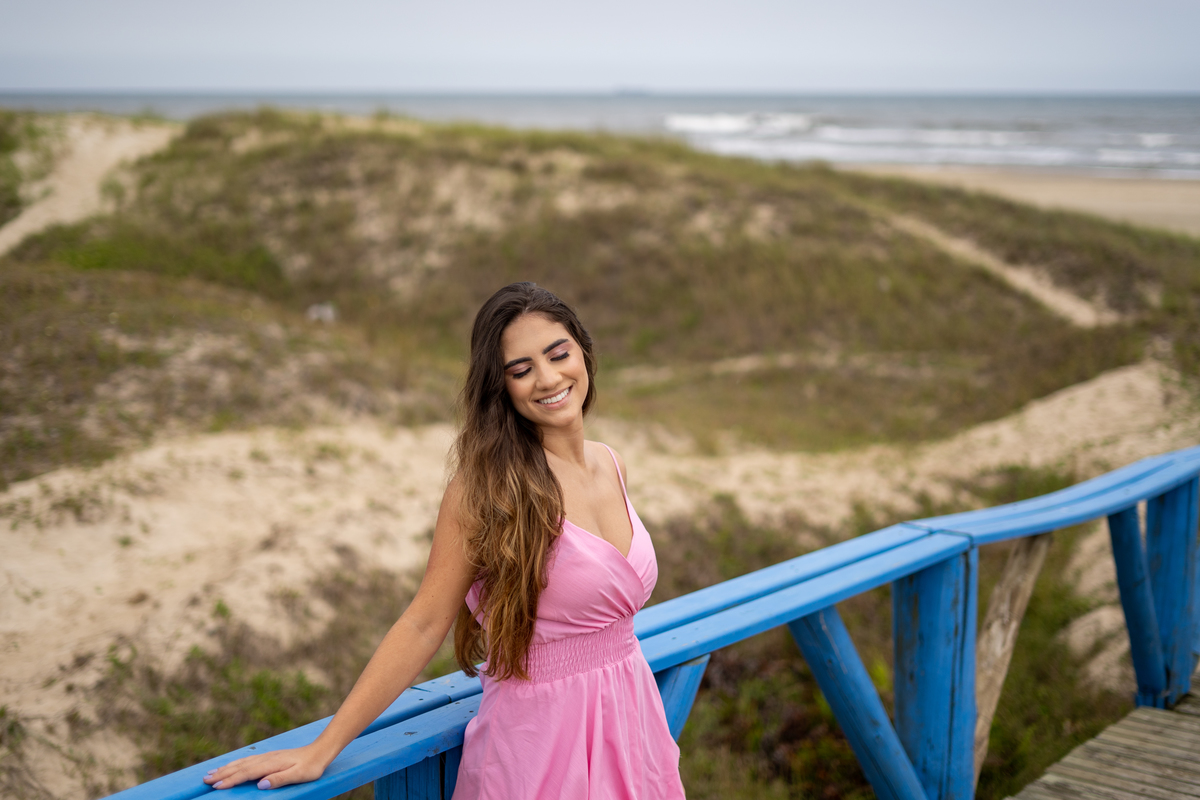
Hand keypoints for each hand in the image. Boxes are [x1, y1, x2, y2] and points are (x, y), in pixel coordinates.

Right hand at [202, 744, 328, 790]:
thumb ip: (279, 779)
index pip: (247, 773)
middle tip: (205, 779)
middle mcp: (266, 758)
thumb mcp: (299, 775)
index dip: (231, 779)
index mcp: (271, 764)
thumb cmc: (311, 766)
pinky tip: (231, 765)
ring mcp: (267, 756)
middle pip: (240, 766)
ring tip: (211, 772)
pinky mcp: (269, 757)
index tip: (217, 786)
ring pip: (242, 762)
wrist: (319, 751)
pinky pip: (248, 760)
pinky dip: (236, 763)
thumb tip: (260, 784)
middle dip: (222, 773)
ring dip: (226, 767)